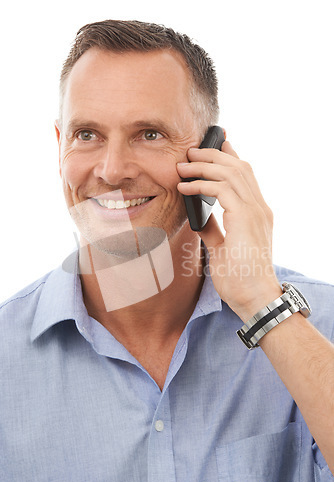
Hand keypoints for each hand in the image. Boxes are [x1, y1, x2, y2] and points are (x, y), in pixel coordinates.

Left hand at [177, 140, 281, 321]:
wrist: (254, 298)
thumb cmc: (240, 278)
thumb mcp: (221, 248)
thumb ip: (214, 229)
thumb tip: (199, 216)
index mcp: (256, 213)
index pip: (244, 176)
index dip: (229, 157)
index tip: (214, 146)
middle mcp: (259, 208)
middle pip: (239, 167)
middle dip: (213, 155)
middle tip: (191, 151)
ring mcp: (255, 211)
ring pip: (231, 172)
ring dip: (204, 166)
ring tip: (182, 166)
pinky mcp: (245, 218)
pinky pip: (222, 189)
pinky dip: (201, 184)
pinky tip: (184, 186)